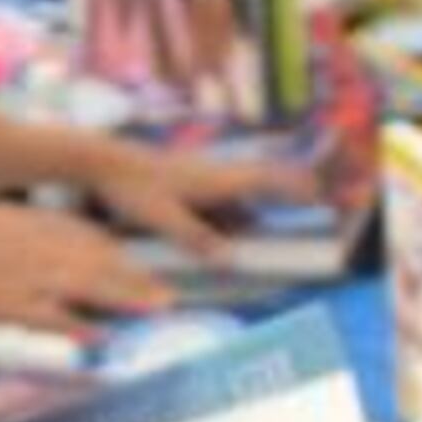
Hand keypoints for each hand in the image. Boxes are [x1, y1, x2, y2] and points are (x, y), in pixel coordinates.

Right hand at [0, 202, 166, 334]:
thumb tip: (55, 242)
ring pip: (91, 288)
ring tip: (158, 310)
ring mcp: (32, 277)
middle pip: (104, 266)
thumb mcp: (2, 220)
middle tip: (170, 297)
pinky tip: (103, 337)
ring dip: (127, 300)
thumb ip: (33, 234)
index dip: (124, 260)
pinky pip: (55, 318)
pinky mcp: (14, 305)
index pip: (96, 241)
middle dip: (139, 282)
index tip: (146, 274)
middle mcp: (45, 250)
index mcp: (41, 226)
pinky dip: (81, 327)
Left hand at [78, 137, 321, 262]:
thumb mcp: (164, 218)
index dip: (293, 186)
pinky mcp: (186, 182)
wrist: (102, 162)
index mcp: (215, 179)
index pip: (265, 180)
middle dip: (286, 190)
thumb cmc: (133, 187)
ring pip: (239, 191)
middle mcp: (213, 174)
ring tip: (271, 220)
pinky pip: (219, 198)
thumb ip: (198, 238)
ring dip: (256, 204)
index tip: (319, 193)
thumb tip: (232, 259)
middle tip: (312, 199)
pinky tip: (228, 228)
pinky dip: (231, 212)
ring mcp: (200, 176)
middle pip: (260, 181)